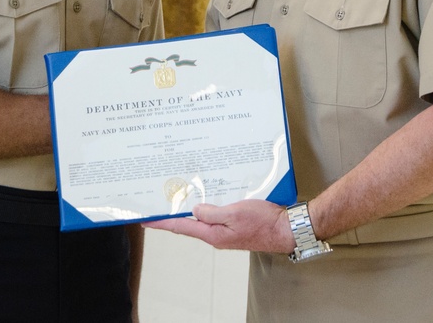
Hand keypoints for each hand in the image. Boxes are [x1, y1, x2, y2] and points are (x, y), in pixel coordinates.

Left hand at [144, 199, 294, 253]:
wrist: (286, 229)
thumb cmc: (264, 222)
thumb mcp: (236, 212)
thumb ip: (213, 212)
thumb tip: (195, 210)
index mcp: (213, 233)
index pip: (180, 226)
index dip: (161, 222)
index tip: (145, 219)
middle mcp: (216, 234)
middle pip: (188, 223)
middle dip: (172, 214)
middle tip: (157, 203)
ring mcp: (225, 231)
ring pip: (202, 218)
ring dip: (189, 209)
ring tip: (175, 199)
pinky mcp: (234, 226)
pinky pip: (215, 216)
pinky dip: (206, 207)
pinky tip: (205, 198)